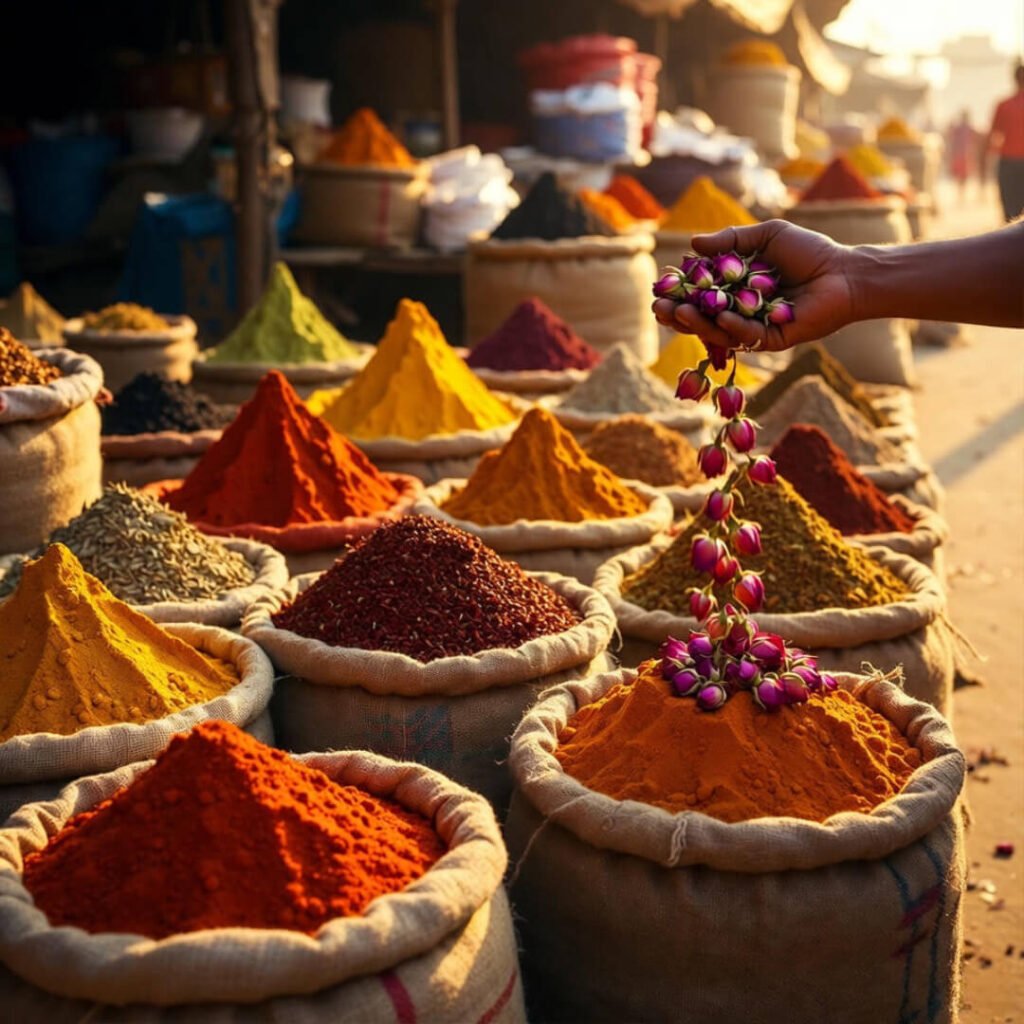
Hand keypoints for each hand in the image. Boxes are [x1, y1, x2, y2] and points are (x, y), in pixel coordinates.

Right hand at [652, 220, 857, 352]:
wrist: (845, 272)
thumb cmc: (809, 251)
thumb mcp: (766, 237)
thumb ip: (730, 241)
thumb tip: (692, 244)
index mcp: (736, 289)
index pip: (700, 297)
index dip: (679, 297)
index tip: (660, 293)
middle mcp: (742, 312)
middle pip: (703, 318)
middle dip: (680, 315)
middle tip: (659, 309)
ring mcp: (755, 329)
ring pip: (719, 331)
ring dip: (698, 325)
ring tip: (680, 314)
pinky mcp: (773, 340)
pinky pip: (747, 337)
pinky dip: (734, 328)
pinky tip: (722, 318)